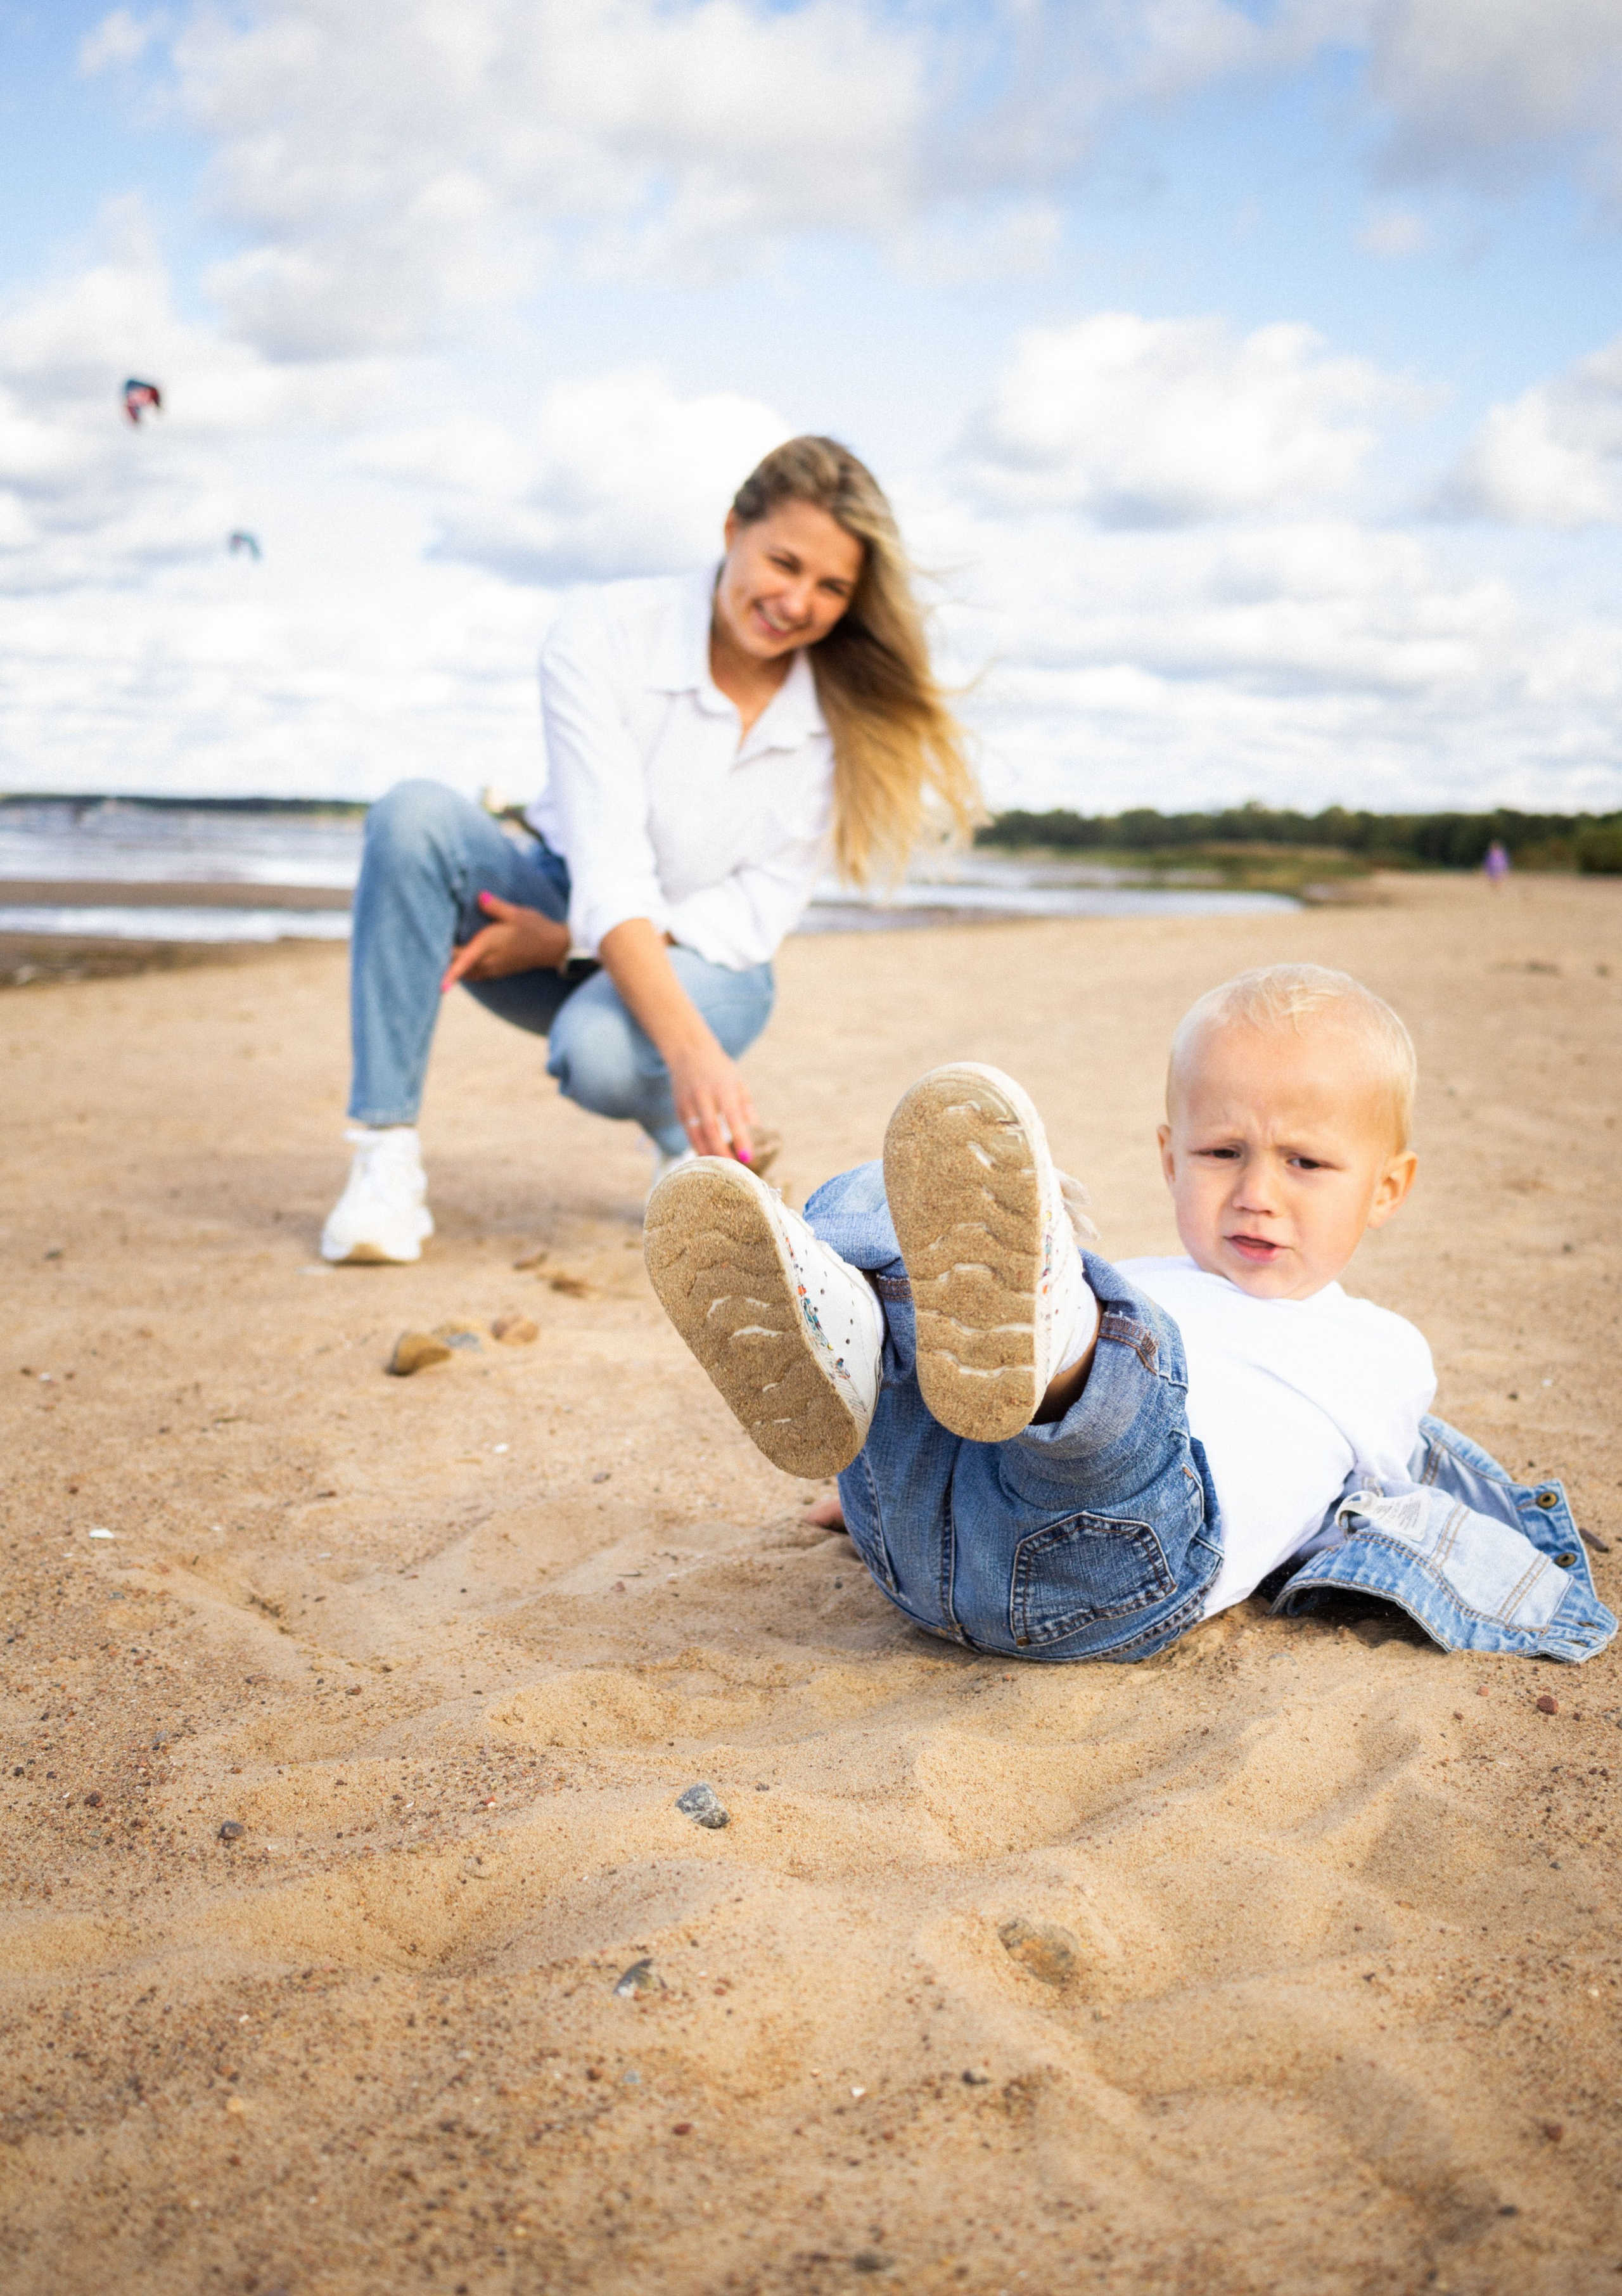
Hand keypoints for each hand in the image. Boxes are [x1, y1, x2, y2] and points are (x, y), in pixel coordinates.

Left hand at [440, 892, 569, 991]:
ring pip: (466, 973)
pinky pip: (473, 974)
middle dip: (443, 962)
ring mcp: (493, 969)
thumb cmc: (535, 928)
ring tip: (436, 959)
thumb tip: (480, 897)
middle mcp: (489, 961)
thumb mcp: (517, 913)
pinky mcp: (496, 971)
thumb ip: (495, 906)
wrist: (553, 947)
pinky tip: (456, 962)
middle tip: (425, 950)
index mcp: (490, 945)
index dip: (450, 972)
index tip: (439, 985)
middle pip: (459, 966)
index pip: (464, 960)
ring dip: (452, 968)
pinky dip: (462, 970)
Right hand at [667, 1036, 755, 1163]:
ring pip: (697, 1134)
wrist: (689, 1052)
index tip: (748, 1157)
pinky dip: (699, 1147)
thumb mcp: (738, 1083)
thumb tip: (757, 1135)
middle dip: (722, 1152)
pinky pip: (689, 1133)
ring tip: (721, 1170)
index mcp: (723, 1087)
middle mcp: (703, 1094)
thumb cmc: (720, 1071)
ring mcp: (688, 1102)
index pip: (733, 1116)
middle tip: (734, 1170)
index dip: (740, 1138)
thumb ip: (747, 1109)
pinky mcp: (679, 1109)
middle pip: (711, 1129)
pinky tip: (708, 1159)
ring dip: (709, 1154)